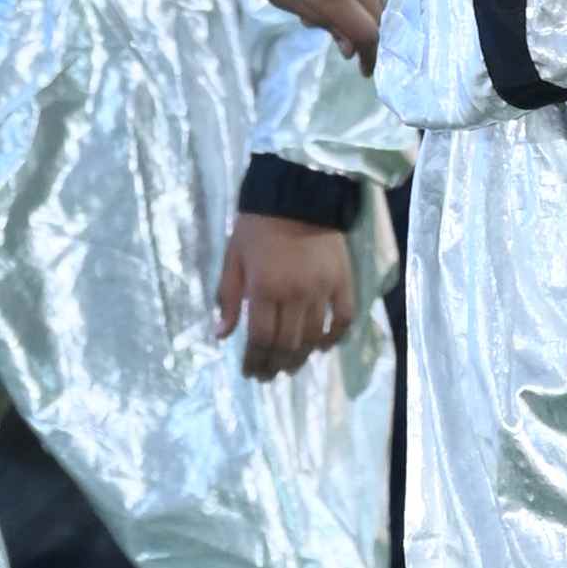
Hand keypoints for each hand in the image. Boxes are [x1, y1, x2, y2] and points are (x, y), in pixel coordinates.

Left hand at [216, 208, 358, 379]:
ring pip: (313, 338)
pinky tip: (323, 347)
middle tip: (268, 375)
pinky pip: (344, 319)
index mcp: (264, 289)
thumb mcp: (233, 257)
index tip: (250, 372)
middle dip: (275, 365)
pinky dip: (334, 338)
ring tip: (290, 366)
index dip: (254, 362)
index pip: (260, 339)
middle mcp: (294, 295)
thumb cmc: (258, 225)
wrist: (298, 192)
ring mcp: (322, 290)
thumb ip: (227, 296)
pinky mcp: (343, 282)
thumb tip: (222, 336)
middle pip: (286, 345)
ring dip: (301, 358)